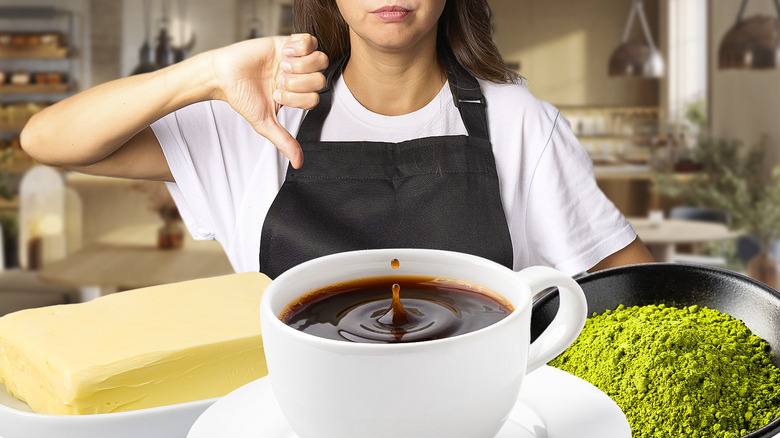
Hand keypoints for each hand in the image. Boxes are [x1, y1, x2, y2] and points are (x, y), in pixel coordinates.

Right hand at [209, 34, 327, 167]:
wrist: (223, 75)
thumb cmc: (242, 98)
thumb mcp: (264, 123)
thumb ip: (284, 141)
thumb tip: (299, 163)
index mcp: (297, 95)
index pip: (315, 98)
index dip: (298, 98)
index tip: (277, 94)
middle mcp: (299, 78)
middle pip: (320, 79)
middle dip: (299, 82)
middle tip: (279, 79)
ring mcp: (296, 59)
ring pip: (320, 59)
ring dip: (301, 64)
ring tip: (281, 65)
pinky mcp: (288, 41)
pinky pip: (310, 40)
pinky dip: (300, 47)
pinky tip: (284, 52)